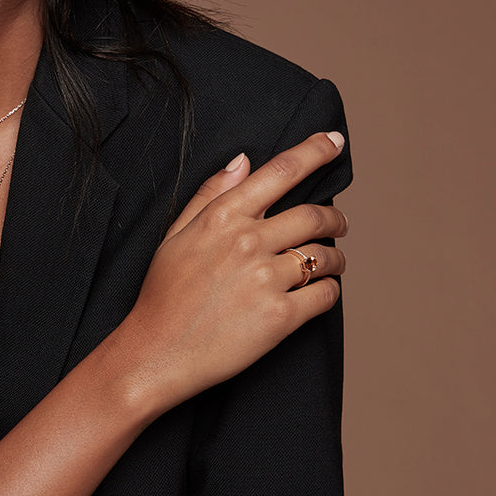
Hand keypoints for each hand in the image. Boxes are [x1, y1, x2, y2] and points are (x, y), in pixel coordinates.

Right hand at [115, 130, 348, 415]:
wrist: (156, 353)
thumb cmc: (163, 295)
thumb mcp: (175, 235)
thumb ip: (211, 195)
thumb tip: (243, 161)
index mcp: (223, 218)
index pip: (281, 171)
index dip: (315, 151)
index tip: (335, 142)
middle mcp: (248, 242)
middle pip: (315, 215)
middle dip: (336, 218)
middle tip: (340, 224)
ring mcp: (265, 280)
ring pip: (325, 255)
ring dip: (335, 258)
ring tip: (330, 264)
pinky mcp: (280, 317)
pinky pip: (325, 295)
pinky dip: (330, 291)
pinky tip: (318, 293)